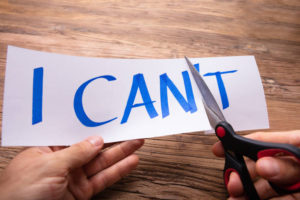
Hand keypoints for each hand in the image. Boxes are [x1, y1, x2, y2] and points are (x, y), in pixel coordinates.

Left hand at [0, 136, 143, 199]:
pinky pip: (103, 179)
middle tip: (129, 129)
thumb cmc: (19, 193)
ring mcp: (73, 178)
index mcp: (48, 150)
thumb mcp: (48, 166)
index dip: (93, 126)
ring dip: (121, 153)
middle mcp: (62, 163)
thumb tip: (96, 140)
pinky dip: (118, 171)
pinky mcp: (81, 193)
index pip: (75, 134)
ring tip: (137, 142)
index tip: (108, 118)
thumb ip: (76, 152)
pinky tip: (130, 162)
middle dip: (112, 138)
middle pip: (92, 147)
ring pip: (102, 163)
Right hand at [212, 130, 299, 199]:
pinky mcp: (296, 198)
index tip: (220, 148)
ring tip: (235, 197)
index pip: (263, 141)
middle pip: (259, 165)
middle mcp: (293, 164)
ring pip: (265, 186)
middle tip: (232, 181)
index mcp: (296, 146)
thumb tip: (263, 164)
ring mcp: (295, 182)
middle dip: (241, 173)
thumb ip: (289, 165)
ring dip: (247, 191)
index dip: (239, 143)